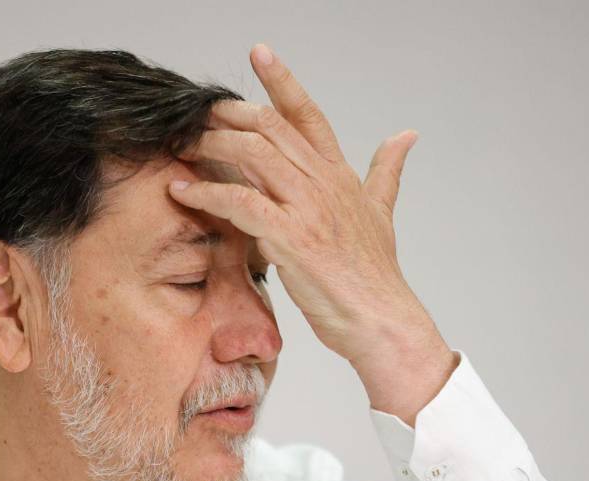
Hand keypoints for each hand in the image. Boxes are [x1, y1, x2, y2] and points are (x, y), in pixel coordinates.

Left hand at [168, 44, 453, 390]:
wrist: (382, 320)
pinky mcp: (291, 238)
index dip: (282, 81)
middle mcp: (324, 183)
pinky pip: (241, 203)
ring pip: (253, 155)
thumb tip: (406, 135)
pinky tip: (183, 192)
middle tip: (196, 114)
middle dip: (228, 114)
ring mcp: (308, 208)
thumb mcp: (382, 212)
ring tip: (182, 148)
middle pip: (271, 127)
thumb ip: (387, 170)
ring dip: (211, 147)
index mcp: (340, 175)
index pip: (309, 115)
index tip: (258, 52)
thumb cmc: (375, 275)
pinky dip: (207, 194)